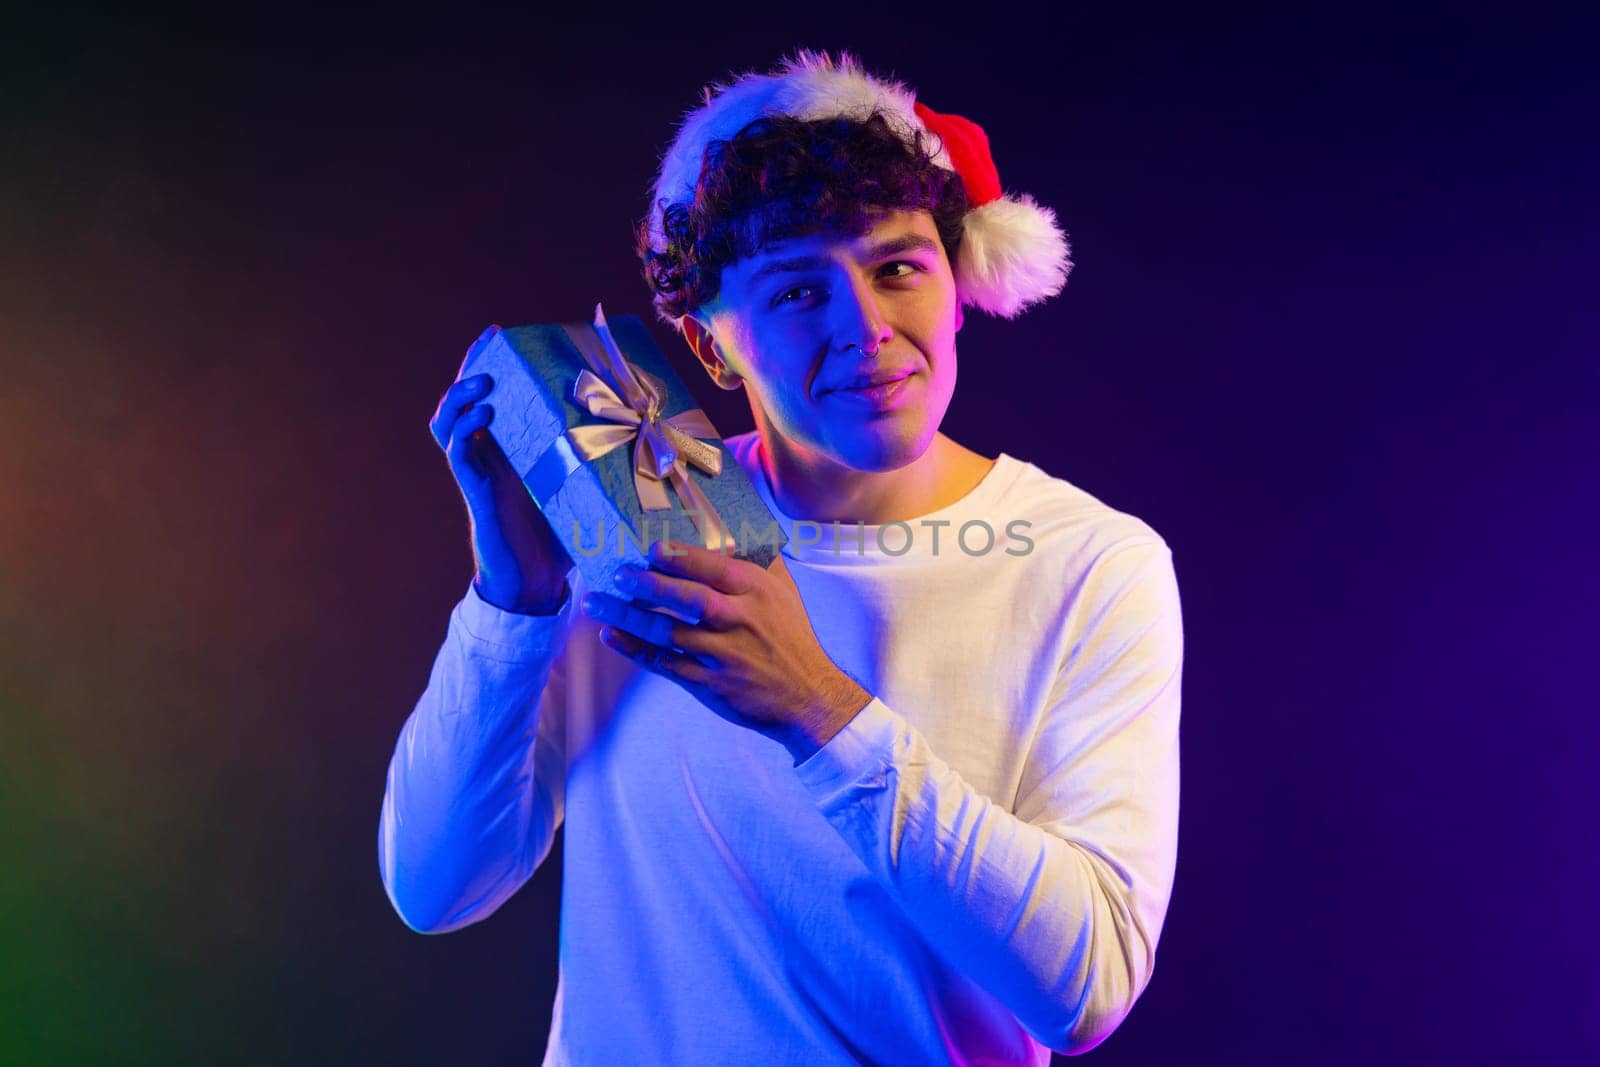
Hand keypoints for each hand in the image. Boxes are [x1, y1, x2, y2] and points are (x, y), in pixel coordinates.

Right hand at [430, 328, 573, 613]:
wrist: (538, 582)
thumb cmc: (563, 535)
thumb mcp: (583, 483)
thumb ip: (598, 455)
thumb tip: (648, 425)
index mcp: (511, 447)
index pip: (491, 396)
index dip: (489, 363)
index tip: (499, 334)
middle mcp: (489, 454)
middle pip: (462, 400)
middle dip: (471, 367)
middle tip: (488, 345)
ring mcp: (477, 471)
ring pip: (447, 423)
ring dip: (461, 397)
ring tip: (482, 381)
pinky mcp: (475, 492)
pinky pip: (458, 454)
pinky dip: (465, 431)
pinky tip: (483, 416)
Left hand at [581, 539, 871, 762]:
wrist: (807, 696)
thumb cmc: (792, 638)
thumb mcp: (785, 592)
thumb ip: (760, 561)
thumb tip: (733, 529)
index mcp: (756, 591)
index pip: (714, 568)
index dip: (681, 557)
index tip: (651, 548)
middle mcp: (740, 620)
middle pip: (688, 598)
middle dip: (649, 584)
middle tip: (618, 573)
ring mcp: (723, 654)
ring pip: (668, 632)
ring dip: (629, 617)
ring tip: (598, 603)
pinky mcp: (710, 683)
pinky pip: (665, 664)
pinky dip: (635, 650)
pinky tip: (612, 637)